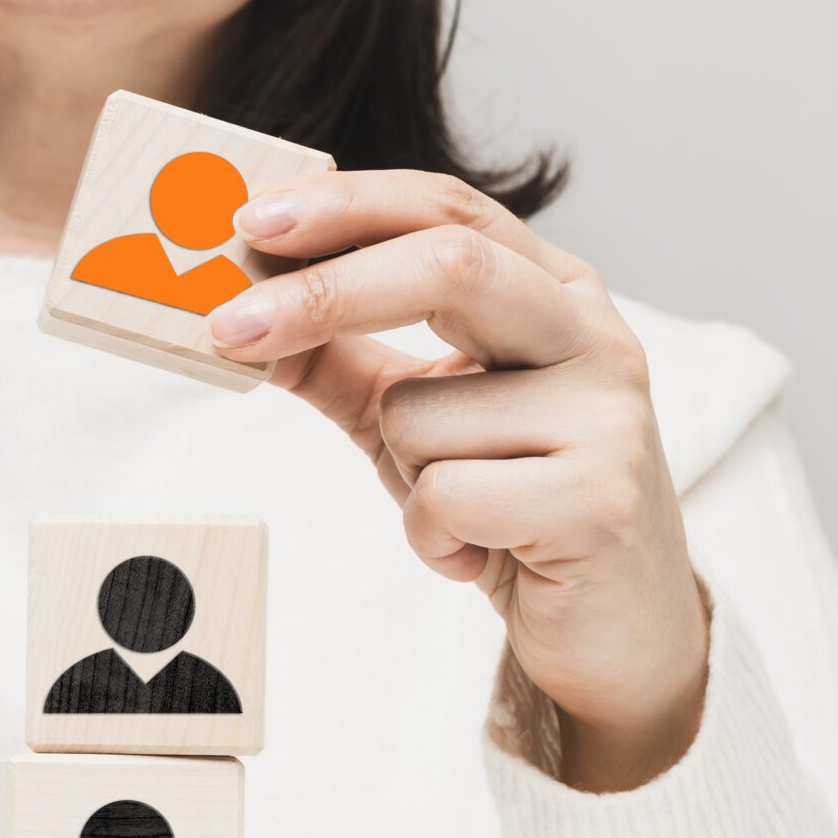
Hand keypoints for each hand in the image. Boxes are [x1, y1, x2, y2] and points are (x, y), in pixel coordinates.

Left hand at [209, 170, 708, 791]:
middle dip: (325, 294)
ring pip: (423, 410)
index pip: (448, 210)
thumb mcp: (413, 421)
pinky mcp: (599, 500)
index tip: (252, 221)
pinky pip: (445, 497)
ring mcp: (607, 414)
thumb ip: (339, 360)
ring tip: (457, 514)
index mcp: (553, 291)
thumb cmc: (508, 508)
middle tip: (226, 327)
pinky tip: (476, 557)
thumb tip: (237, 313)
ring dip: (400, 473)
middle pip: (449, 266)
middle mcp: (592, 334)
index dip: (348, 206)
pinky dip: (429, 536)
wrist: (611, 630)